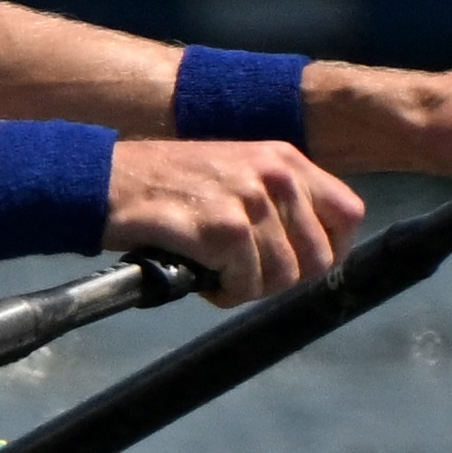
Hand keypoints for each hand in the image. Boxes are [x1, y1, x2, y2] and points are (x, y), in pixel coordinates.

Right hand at [106, 136, 358, 302]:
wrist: (103, 181)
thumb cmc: (162, 183)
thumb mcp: (235, 173)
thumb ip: (276, 199)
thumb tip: (308, 249)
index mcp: (284, 159)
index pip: (348, 214)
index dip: (332, 250)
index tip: (299, 266)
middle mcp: (275, 175)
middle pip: (318, 256)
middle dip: (282, 279)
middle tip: (243, 276)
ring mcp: (250, 200)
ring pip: (282, 276)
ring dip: (248, 289)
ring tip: (216, 276)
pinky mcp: (223, 228)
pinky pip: (245, 283)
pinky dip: (224, 293)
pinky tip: (200, 278)